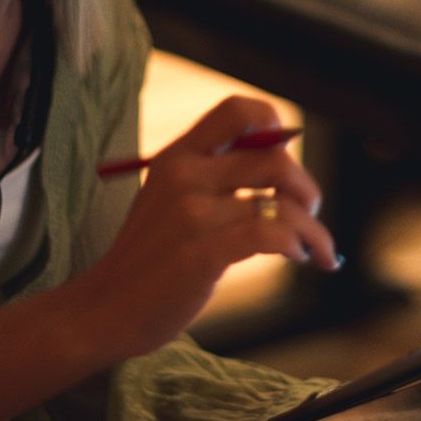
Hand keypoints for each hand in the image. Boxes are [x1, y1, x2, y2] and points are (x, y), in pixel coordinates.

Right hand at [80, 96, 338, 359]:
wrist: (103, 310)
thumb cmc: (144, 259)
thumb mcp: (165, 200)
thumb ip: (208, 178)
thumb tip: (279, 167)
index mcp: (176, 157)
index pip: (238, 110)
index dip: (275, 125)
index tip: (288, 157)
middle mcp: (184, 176)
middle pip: (274, 159)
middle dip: (305, 187)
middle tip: (310, 213)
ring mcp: (192, 214)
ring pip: (281, 204)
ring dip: (312, 228)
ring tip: (317, 248)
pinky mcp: (202, 253)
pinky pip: (271, 235)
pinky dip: (298, 245)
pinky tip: (298, 258)